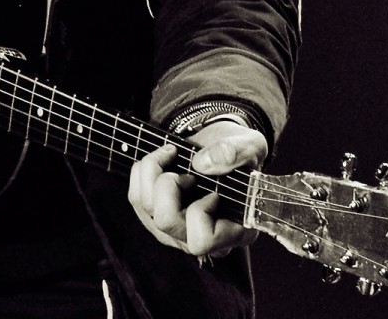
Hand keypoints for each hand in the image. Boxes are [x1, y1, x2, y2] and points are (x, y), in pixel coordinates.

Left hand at [128, 121, 268, 257]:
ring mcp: (175, 229)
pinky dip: (143, 171)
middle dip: (169, 185)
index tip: (213, 192)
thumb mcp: (251, 146)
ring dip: (153, 173)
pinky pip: (136, 197)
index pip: (202, 241)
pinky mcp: (155, 216)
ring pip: (146, 209)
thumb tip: (202, 163)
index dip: (200, 212)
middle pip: (166, 222)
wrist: (221, 148)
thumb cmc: (240, 154)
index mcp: (232, 231)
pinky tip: (162, 159)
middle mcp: (200, 237)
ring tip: (172, 155)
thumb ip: (236, 152)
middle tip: (187, 172)